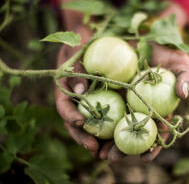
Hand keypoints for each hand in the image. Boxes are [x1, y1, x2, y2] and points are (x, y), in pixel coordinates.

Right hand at [54, 25, 117, 157]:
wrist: (92, 37)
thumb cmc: (82, 41)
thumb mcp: (76, 50)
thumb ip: (77, 70)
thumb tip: (81, 92)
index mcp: (66, 88)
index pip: (64, 106)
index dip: (70, 115)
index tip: (80, 121)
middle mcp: (77, 99)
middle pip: (77, 123)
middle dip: (83, 137)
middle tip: (94, 148)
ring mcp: (91, 102)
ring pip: (92, 125)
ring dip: (98, 139)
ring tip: (107, 153)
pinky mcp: (106, 101)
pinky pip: (109, 117)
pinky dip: (113, 129)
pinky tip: (122, 138)